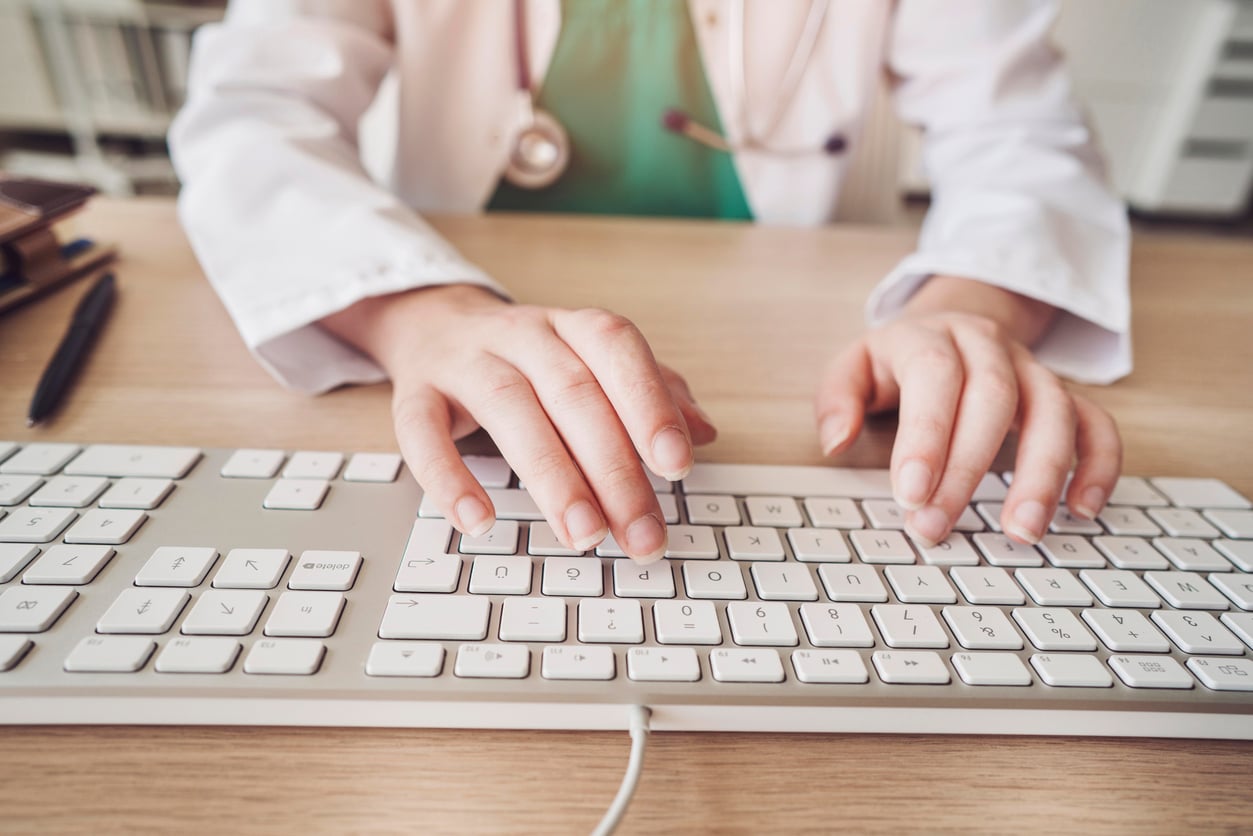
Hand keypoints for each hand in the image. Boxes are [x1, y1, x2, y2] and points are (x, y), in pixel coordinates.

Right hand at [322, 284, 716, 562]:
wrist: (435, 322)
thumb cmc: (532, 359)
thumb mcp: (592, 363)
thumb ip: (650, 392)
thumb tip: (704, 432)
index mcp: (573, 327)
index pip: (617, 351)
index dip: (649, 404)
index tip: (677, 466)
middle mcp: (522, 335)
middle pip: (573, 394)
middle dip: (613, 469)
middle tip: (639, 534)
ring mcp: (465, 361)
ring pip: (510, 411)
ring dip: (552, 478)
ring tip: (583, 536)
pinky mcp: (415, 393)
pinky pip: (423, 433)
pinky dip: (449, 479)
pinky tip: (479, 522)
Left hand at [814, 301, 1120, 546]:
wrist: (954, 322)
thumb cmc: (898, 361)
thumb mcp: (854, 366)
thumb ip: (837, 399)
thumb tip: (837, 440)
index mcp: (930, 337)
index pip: (933, 375)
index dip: (925, 436)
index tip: (910, 494)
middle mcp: (988, 347)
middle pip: (991, 399)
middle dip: (966, 469)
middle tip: (938, 527)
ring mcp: (1033, 370)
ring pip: (1055, 410)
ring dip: (1043, 474)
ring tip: (1022, 531)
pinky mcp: (1065, 395)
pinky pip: (1097, 423)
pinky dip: (1099, 465)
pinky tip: (1083, 510)